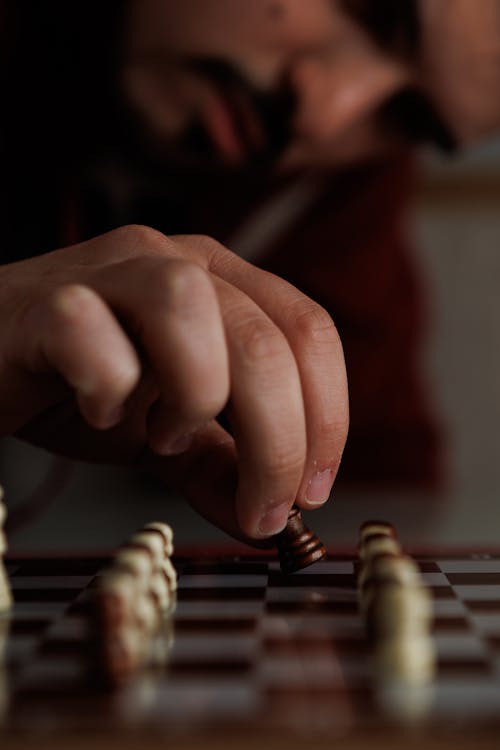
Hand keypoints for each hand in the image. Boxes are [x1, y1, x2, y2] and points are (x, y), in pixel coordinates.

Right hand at [0, 225, 347, 540]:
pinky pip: (87, 326)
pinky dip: (107, 383)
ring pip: (188, 306)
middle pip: (263, 337)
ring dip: (196, 394)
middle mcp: (174, 262)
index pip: (307, 331)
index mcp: (219, 283)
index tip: (311, 493)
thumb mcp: (164, 433)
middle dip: (280, 441)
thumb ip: (219, 467)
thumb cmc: (75, 385)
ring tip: (165, 436)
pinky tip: (98, 412)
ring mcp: (106, 273)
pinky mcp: (43, 302)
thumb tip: (272, 522)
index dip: (328, 417)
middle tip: (260, 508)